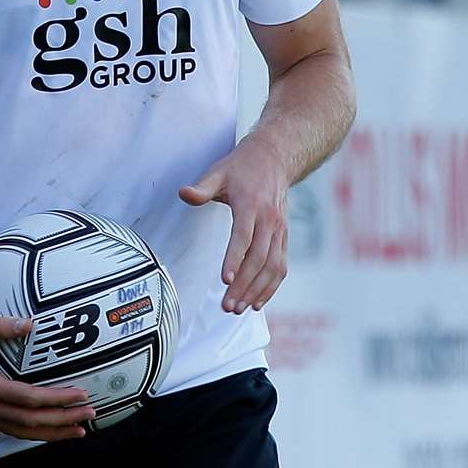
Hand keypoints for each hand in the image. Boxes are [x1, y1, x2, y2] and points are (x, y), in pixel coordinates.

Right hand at [0, 314, 94, 440]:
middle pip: (28, 422)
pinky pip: (7, 426)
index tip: (81, 395)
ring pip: (18, 430)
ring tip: (75, 432)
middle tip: (89, 416)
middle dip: (61, 421)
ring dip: (49, 432)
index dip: (57, 400)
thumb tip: (31, 323)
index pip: (28, 400)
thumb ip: (1, 326)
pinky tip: (44, 429)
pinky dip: (30, 431)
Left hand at [178, 134, 289, 314]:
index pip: (243, 236)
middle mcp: (269, 219)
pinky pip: (281, 266)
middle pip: (258, 258)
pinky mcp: (284, 236)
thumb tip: (183, 193)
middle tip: (228, 305)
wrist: (275, 158)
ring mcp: (279, 229)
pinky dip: (271, 286)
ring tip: (239, 308)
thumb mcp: (218, 172)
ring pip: (272, 266)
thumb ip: (202, 188)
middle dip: (243, 285)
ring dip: (257, 290)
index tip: (224, 279)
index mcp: (251, 204)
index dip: (234, 258)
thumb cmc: (242, 167)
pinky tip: (258, 301)